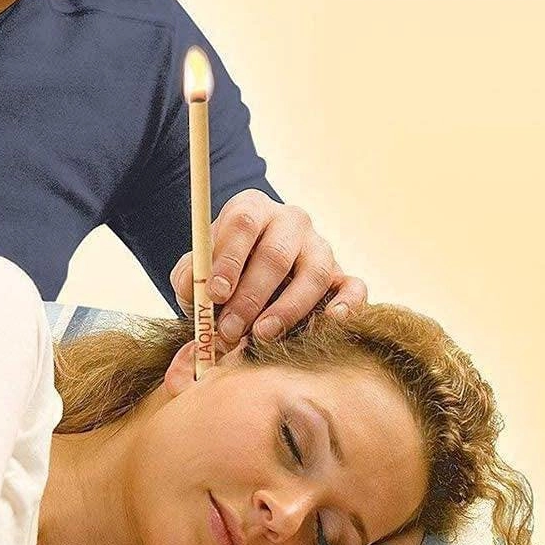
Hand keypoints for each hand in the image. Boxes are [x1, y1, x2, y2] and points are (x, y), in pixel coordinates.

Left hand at [170, 191, 365, 349]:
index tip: (215, 294)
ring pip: (315, 273)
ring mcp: (321, 247)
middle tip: (229, 330)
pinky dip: (346, 306)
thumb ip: (190, 276)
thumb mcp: (198, 270)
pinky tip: (329, 323)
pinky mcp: (342, 275)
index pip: (244, 223)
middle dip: (250, 296)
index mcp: (252, 209)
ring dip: (287, 308)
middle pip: (276, 254)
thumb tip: (196, 290)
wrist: (251, 280)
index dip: (229, 259)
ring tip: (262, 335)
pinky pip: (354, 287)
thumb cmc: (222, 274)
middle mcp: (291, 221)